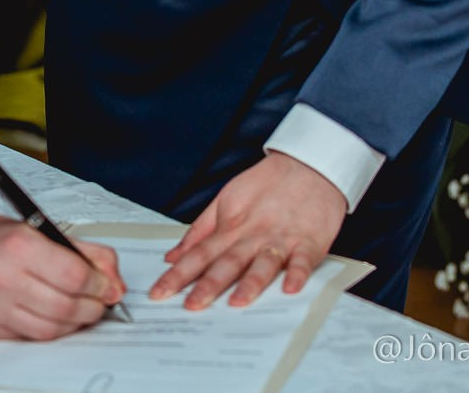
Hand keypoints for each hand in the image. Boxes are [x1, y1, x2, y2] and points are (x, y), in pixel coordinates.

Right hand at [0, 214, 124, 339]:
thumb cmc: (2, 241)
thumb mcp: (47, 232)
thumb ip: (89, 254)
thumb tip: (116, 285)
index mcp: (19, 245)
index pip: (73, 275)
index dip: (100, 285)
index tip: (109, 287)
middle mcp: (1, 276)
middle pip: (63, 306)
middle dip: (92, 308)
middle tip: (101, 303)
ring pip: (48, 328)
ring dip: (74, 323)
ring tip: (82, 311)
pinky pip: (28, 337)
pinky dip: (50, 330)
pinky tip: (56, 318)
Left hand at [152, 152, 344, 309]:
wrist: (309, 163)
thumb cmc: (267, 184)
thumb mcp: (226, 200)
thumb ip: (200, 231)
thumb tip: (172, 256)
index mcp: (232, 228)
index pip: (199, 253)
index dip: (178, 274)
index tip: (159, 292)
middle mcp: (254, 235)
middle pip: (228, 262)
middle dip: (209, 284)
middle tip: (192, 305)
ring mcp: (282, 238)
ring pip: (263, 262)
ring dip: (251, 282)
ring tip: (238, 300)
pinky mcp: (309, 240)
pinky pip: (303, 258)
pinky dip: (297, 272)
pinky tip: (290, 287)